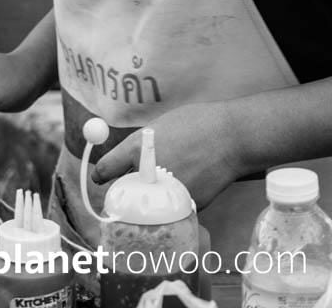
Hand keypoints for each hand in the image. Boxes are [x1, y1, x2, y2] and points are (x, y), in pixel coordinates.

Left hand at [92, 101, 240, 209]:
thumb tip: (125, 160)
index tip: (100, 179)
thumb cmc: (195, 125)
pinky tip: (189, 182)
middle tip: (131, 185)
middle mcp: (147, 172)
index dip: (102, 174)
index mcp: (137, 148)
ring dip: (150, 197)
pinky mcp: (185, 206)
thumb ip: (139, 146)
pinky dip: (174, 200)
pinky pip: (171, 206)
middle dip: (127, 189)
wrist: (231, 137)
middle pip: (125, 191)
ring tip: (168, 180)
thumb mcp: (159, 127)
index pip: (107, 169)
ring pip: (148, 202)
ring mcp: (166, 192)